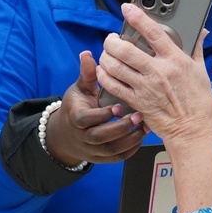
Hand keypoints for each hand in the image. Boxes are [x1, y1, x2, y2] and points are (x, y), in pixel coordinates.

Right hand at [43, 50, 146, 165]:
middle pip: (99, 137)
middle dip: (120, 128)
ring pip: (111, 150)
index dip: (102, 115)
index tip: (118, 106)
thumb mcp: (81, 88)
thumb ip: (87, 73)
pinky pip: (117, 158)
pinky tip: (141, 137)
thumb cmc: (78, 105)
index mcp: (75, 117)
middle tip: (138, 117)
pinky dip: (131, 149)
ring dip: (129, 139)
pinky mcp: (101, 158)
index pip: (86, 119)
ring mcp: (91, 150)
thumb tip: (87, 54)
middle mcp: (82, 136)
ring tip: (144, 127)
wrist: (67, 132)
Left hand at [96, 3, 211, 148]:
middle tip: (111, 38)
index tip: (128, 8)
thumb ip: (196, 48)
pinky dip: (104, 76)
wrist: (194, 131)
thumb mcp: (202, 72)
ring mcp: (146, 88)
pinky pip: (113, 86)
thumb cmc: (200, 104)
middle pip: (126, 49)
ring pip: (115, 66)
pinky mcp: (138, 102)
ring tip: (107, 54)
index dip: (138, 17)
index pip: (154, 32)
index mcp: (176, 60)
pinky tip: (104, 72)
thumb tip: (201, 31)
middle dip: (113, 40)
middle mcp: (159, 72)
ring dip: (106, 57)